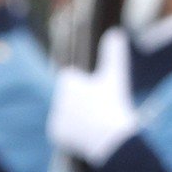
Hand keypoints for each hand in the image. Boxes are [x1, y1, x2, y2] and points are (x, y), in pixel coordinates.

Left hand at [48, 28, 138, 166]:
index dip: (84, 86)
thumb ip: (114, 54)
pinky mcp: (55, 133)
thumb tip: (115, 33)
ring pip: (67, 113)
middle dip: (81, 103)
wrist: (111, 139)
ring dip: (78, 117)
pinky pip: (63, 130)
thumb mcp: (116, 76)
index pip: (70, 79)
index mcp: (67, 81)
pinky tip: (86, 133)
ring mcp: (55, 116)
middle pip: (70, 97)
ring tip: (94, 122)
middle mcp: (56, 98)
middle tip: (97, 110)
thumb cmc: (114, 104)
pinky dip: (73, 133)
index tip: (96, 95)